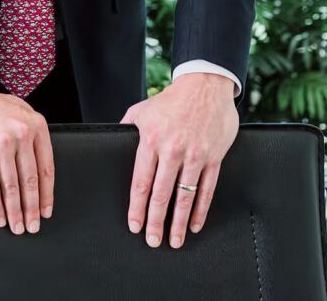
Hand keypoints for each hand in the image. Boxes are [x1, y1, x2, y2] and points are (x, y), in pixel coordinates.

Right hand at [0, 80, 53, 234]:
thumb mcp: (18, 110)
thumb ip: (31, 131)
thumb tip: (39, 163)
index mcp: (35, 124)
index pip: (46, 167)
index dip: (46, 194)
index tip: (46, 211)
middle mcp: (21, 133)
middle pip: (30, 180)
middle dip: (32, 208)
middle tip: (33, 226)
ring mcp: (1, 142)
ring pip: (12, 187)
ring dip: (15, 212)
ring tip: (17, 227)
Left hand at [119, 74, 238, 248]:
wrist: (205, 85)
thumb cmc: (172, 99)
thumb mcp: (142, 109)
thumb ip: (127, 127)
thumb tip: (113, 140)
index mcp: (152, 140)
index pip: (141, 182)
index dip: (137, 207)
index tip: (134, 225)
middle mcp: (173, 150)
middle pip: (161, 194)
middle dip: (155, 221)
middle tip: (152, 240)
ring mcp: (195, 155)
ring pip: (184, 196)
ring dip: (179, 222)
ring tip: (174, 240)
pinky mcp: (213, 157)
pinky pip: (207, 189)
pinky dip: (200, 210)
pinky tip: (195, 224)